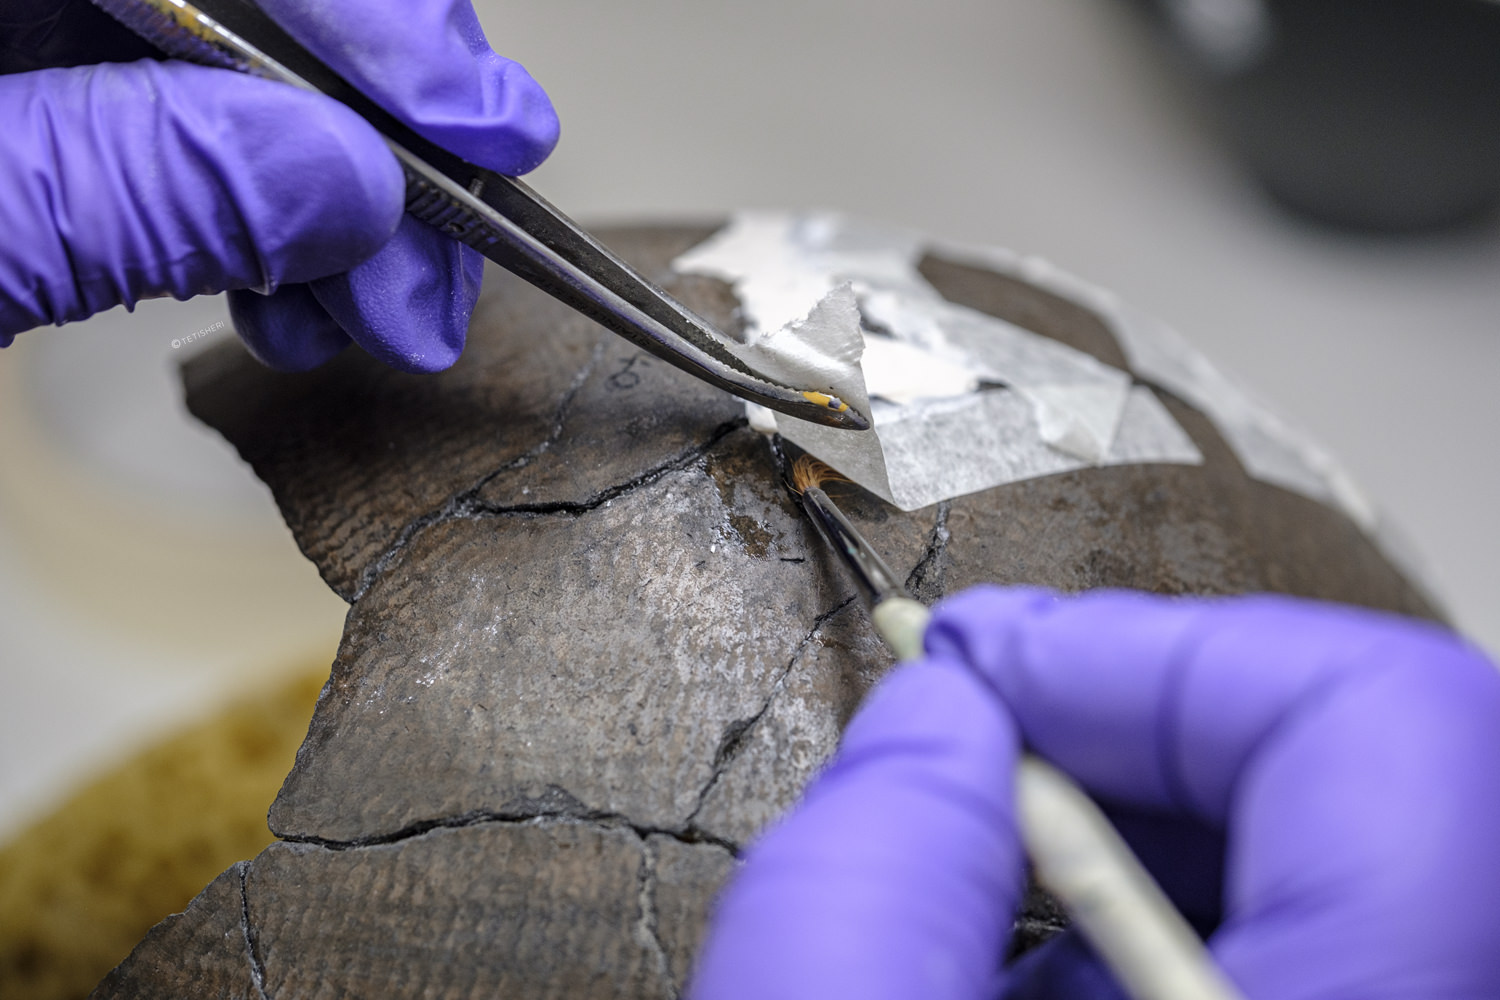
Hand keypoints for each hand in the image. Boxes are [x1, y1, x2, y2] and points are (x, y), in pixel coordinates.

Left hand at [0, 0, 557, 371]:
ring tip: (377, 319)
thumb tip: (351, 181)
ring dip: (351, 215)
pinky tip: (302, 304)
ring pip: (264, 81)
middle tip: (429, 279)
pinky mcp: (71, 109)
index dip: (383, 23)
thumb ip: (145, 189)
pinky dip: (284, 235)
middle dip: (380, 148)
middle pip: (272, 12)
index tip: (489, 127)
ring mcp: (53, 49)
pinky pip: (215, 141)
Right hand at [689, 586, 1499, 998]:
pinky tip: (1056, 953)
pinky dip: (1178, 894)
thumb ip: (866, 867)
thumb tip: (943, 714)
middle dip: (1149, 715)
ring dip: (1158, 805)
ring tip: (1005, 865)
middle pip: (1382, 767)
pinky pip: (1325, 925)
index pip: (1388, 731)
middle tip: (989, 736)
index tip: (996, 665)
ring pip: (1353, 843)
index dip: (1172, 653)